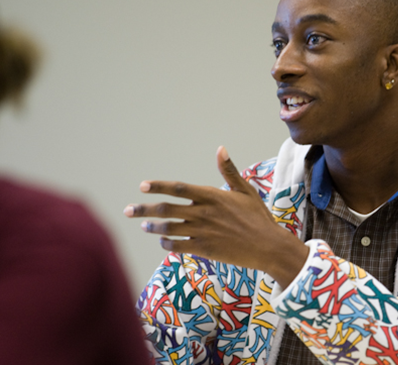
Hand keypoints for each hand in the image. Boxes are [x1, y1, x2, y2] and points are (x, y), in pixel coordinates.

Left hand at [125, 146, 308, 286]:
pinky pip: (179, 246)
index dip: (158, 187)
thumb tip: (221, 149)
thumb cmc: (258, 217)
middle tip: (128, 210)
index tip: (142, 186)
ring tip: (143, 225)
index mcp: (212, 196)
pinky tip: (163, 242)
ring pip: (170, 228)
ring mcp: (203, 232)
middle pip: (167, 209)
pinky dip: (167, 243)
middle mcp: (204, 213)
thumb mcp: (245, 191)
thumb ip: (229, 171)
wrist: (269, 246)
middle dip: (144, 209)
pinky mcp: (205, 249)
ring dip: (153, 226)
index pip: (179, 188)